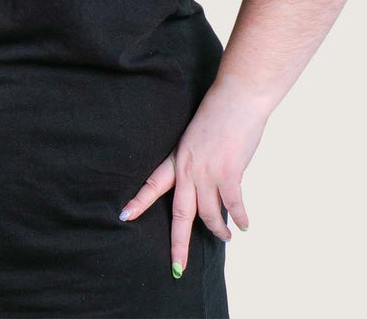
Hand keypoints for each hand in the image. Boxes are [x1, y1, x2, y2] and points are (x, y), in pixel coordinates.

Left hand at [118, 82, 267, 277]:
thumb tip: (204, 180)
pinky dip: (239, 219)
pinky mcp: (229, 174)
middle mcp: (188, 168)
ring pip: (208, 215)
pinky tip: (243, 226)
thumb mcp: (196, 136)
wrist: (236, 99)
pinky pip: (233, 207)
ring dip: (217, 230)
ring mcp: (208, 173)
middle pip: (179, 214)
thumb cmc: (219, 113)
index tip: (123, 216)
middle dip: (178, 244)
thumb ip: (195, 160)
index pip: (152, 184)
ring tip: (225, 237)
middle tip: (177, 267)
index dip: (138, 202)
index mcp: (178, 157)